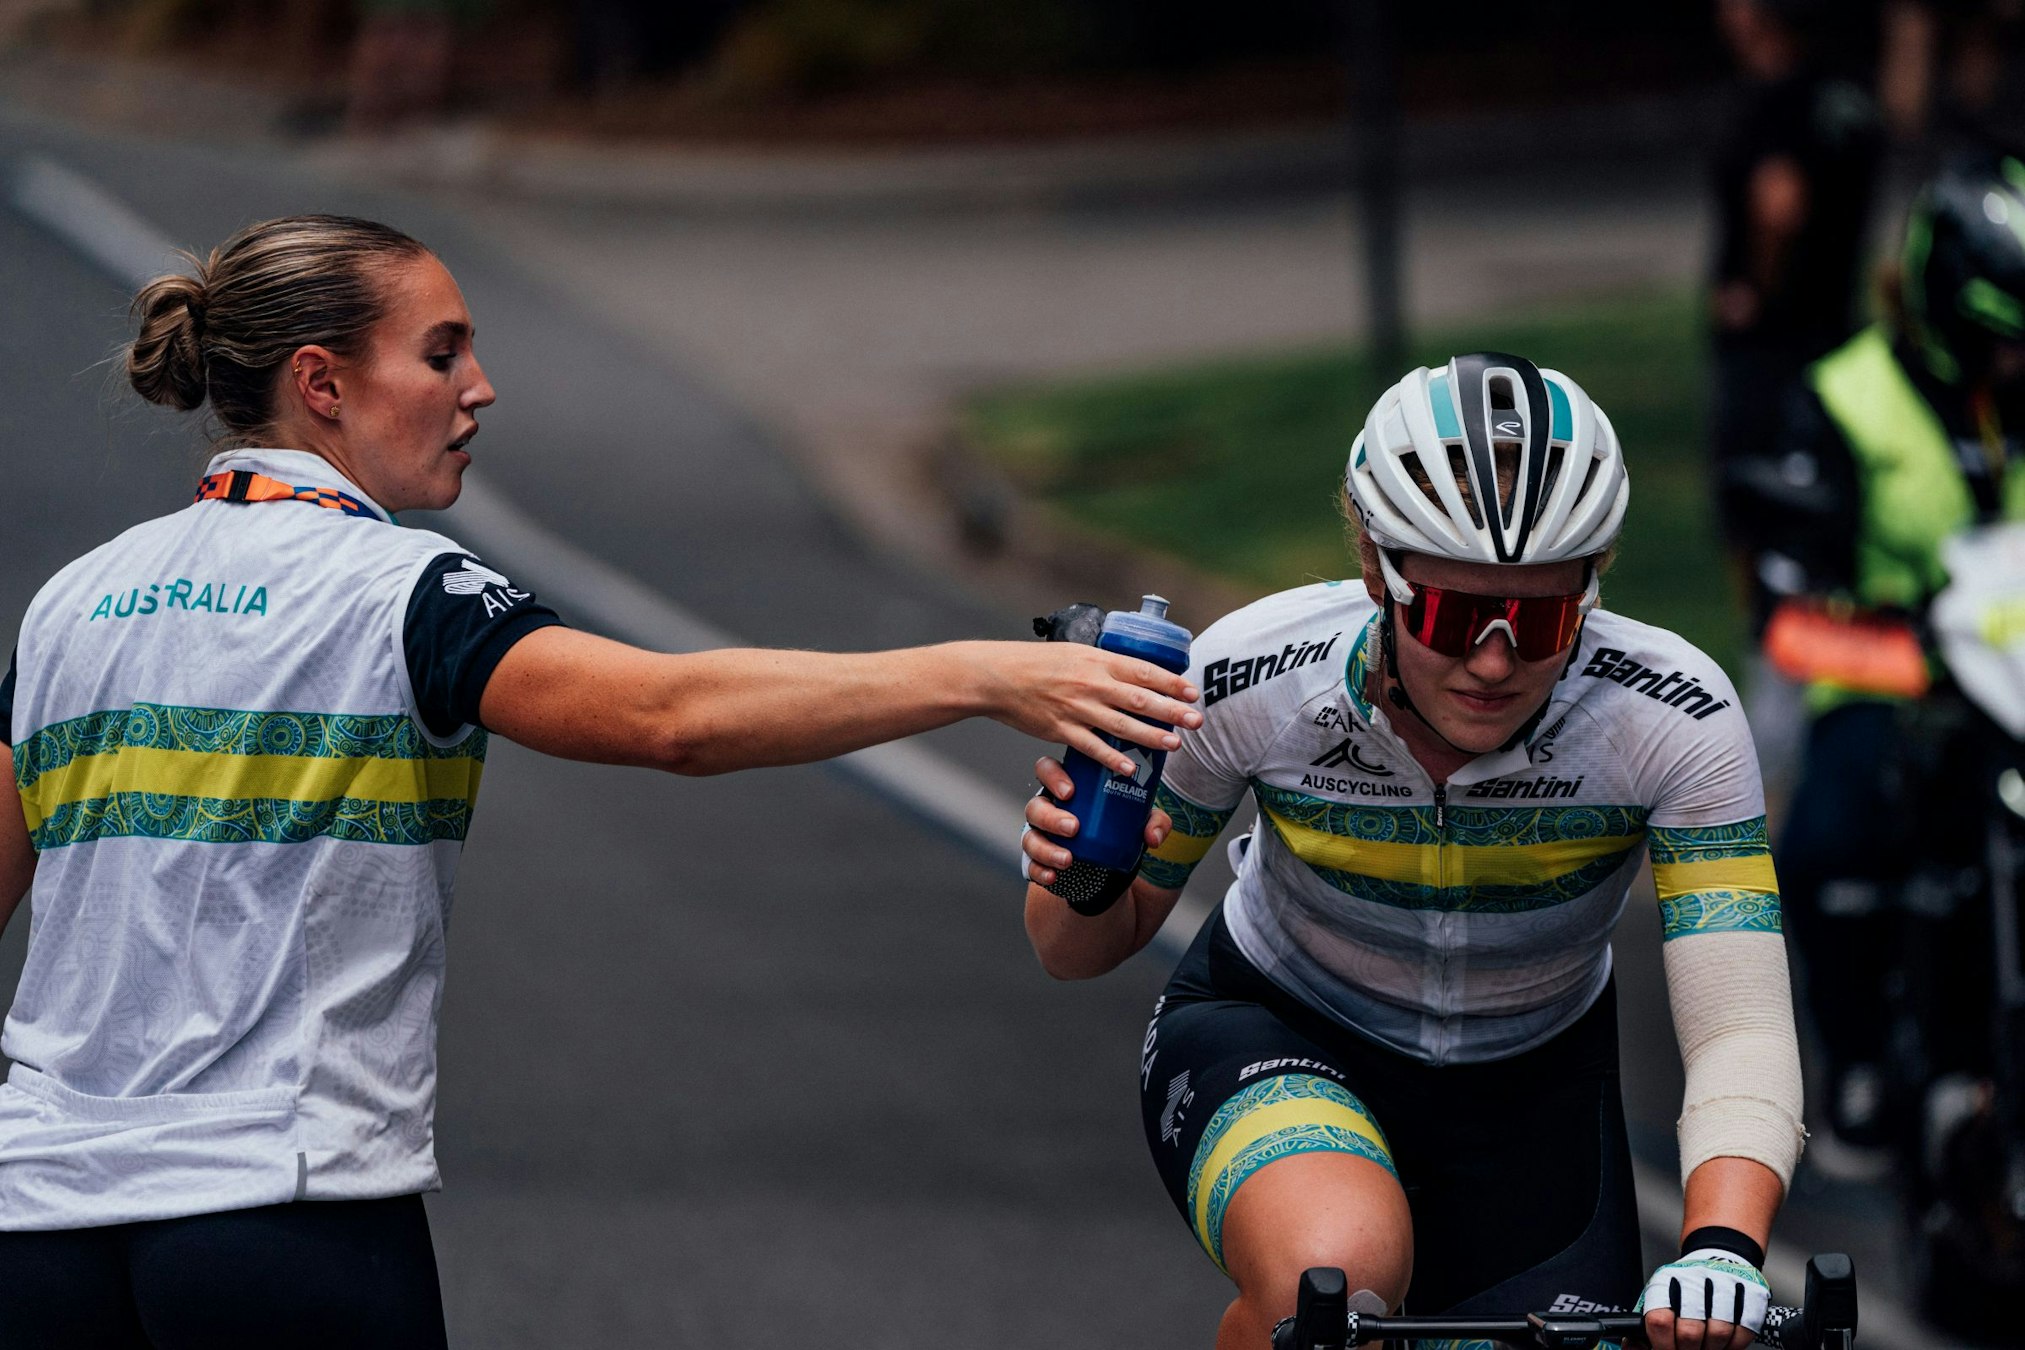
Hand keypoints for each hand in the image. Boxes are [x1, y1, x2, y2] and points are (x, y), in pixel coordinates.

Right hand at [975, 642, 1200, 776]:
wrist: (1000, 676)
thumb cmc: (1040, 663)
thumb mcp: (1077, 652)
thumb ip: (1106, 665)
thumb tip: (1136, 673)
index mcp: (1098, 660)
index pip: (1144, 671)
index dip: (1171, 683)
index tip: (1192, 692)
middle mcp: (1091, 684)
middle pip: (1140, 699)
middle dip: (1172, 711)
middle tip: (1197, 720)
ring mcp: (1077, 708)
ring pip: (1122, 725)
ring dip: (1151, 736)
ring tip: (1175, 745)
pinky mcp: (1061, 730)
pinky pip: (1092, 747)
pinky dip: (1112, 759)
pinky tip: (1131, 768)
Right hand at [1020, 756, 1171, 887]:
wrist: (1111, 867)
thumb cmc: (1120, 829)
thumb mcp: (1141, 822)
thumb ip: (1155, 822)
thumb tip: (1153, 837)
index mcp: (1067, 788)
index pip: (1047, 770)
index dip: (1052, 776)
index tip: (1071, 791)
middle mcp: (1048, 810)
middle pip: (1036, 807)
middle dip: (1051, 817)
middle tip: (1074, 827)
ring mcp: (1041, 836)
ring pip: (1030, 837)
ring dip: (1046, 848)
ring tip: (1068, 859)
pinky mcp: (1039, 861)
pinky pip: (1030, 865)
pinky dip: (1039, 871)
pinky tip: (1053, 876)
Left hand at [1638, 1248, 1769, 1349]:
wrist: (1719, 1255)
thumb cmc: (1686, 1285)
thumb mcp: (1660, 1297)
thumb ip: (1648, 1325)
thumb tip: (1635, 1348)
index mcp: (1666, 1281)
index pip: (1659, 1320)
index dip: (1663, 1345)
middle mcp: (1695, 1279)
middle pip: (1690, 1332)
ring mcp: (1725, 1284)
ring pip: (1719, 1334)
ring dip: (1712, 1349)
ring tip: (1706, 1346)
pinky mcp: (1751, 1293)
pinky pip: (1744, 1332)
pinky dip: (1734, 1345)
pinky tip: (1725, 1342)